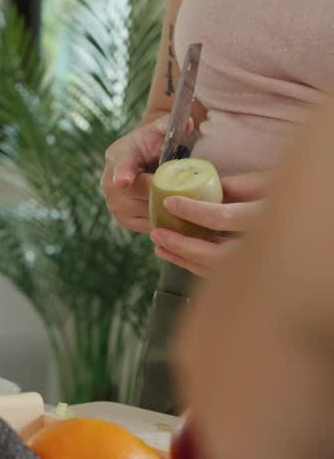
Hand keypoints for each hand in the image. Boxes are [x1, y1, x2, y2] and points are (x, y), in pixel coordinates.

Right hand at [102, 115, 182, 231]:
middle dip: (169, 194)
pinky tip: (183, 216)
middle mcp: (109, 184)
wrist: (141, 161)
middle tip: (195, 193)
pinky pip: (150, 226)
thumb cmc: (151, 144)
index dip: (123, 173)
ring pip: (149, 212)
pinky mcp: (125, 221)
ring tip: (191, 204)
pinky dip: (168, 223)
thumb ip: (170, 125)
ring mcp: (115, 205)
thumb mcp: (159, 130)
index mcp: (118, 156)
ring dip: (171, 210)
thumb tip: (188, 124)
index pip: (121, 165)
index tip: (124, 181)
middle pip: (143, 194)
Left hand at [150, 172, 267, 275]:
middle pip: (217, 255)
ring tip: (160, 247)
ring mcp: (266, 267)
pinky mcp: (258, 275)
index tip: (169, 202)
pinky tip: (179, 257)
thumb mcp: (275, 182)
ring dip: (185, 259)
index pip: (225, 217)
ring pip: (218, 271)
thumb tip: (206, 186)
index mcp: (273, 219)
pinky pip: (222, 276)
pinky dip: (197, 267)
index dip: (194, 211)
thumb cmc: (303, 194)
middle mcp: (271, 249)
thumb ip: (243, 185)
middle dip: (182, 246)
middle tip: (156, 234)